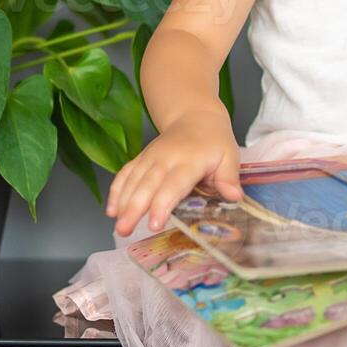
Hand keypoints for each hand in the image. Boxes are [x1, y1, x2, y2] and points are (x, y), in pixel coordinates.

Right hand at [104, 108, 243, 237]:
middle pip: (147, 185)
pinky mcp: (141, 158)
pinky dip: (116, 190)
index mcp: (189, 160)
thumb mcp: (229, 155)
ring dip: (123, 203)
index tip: (154, 224)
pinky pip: (126, 173)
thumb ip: (229, 178)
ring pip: (133, 180)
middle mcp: (165, 158)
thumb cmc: (214, 141)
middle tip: (125, 230)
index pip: (173, 185)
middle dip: (134, 208)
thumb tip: (234, 197)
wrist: (195, 115)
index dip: (162, 204)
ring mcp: (150, 157)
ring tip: (117, 226)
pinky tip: (111, 210)